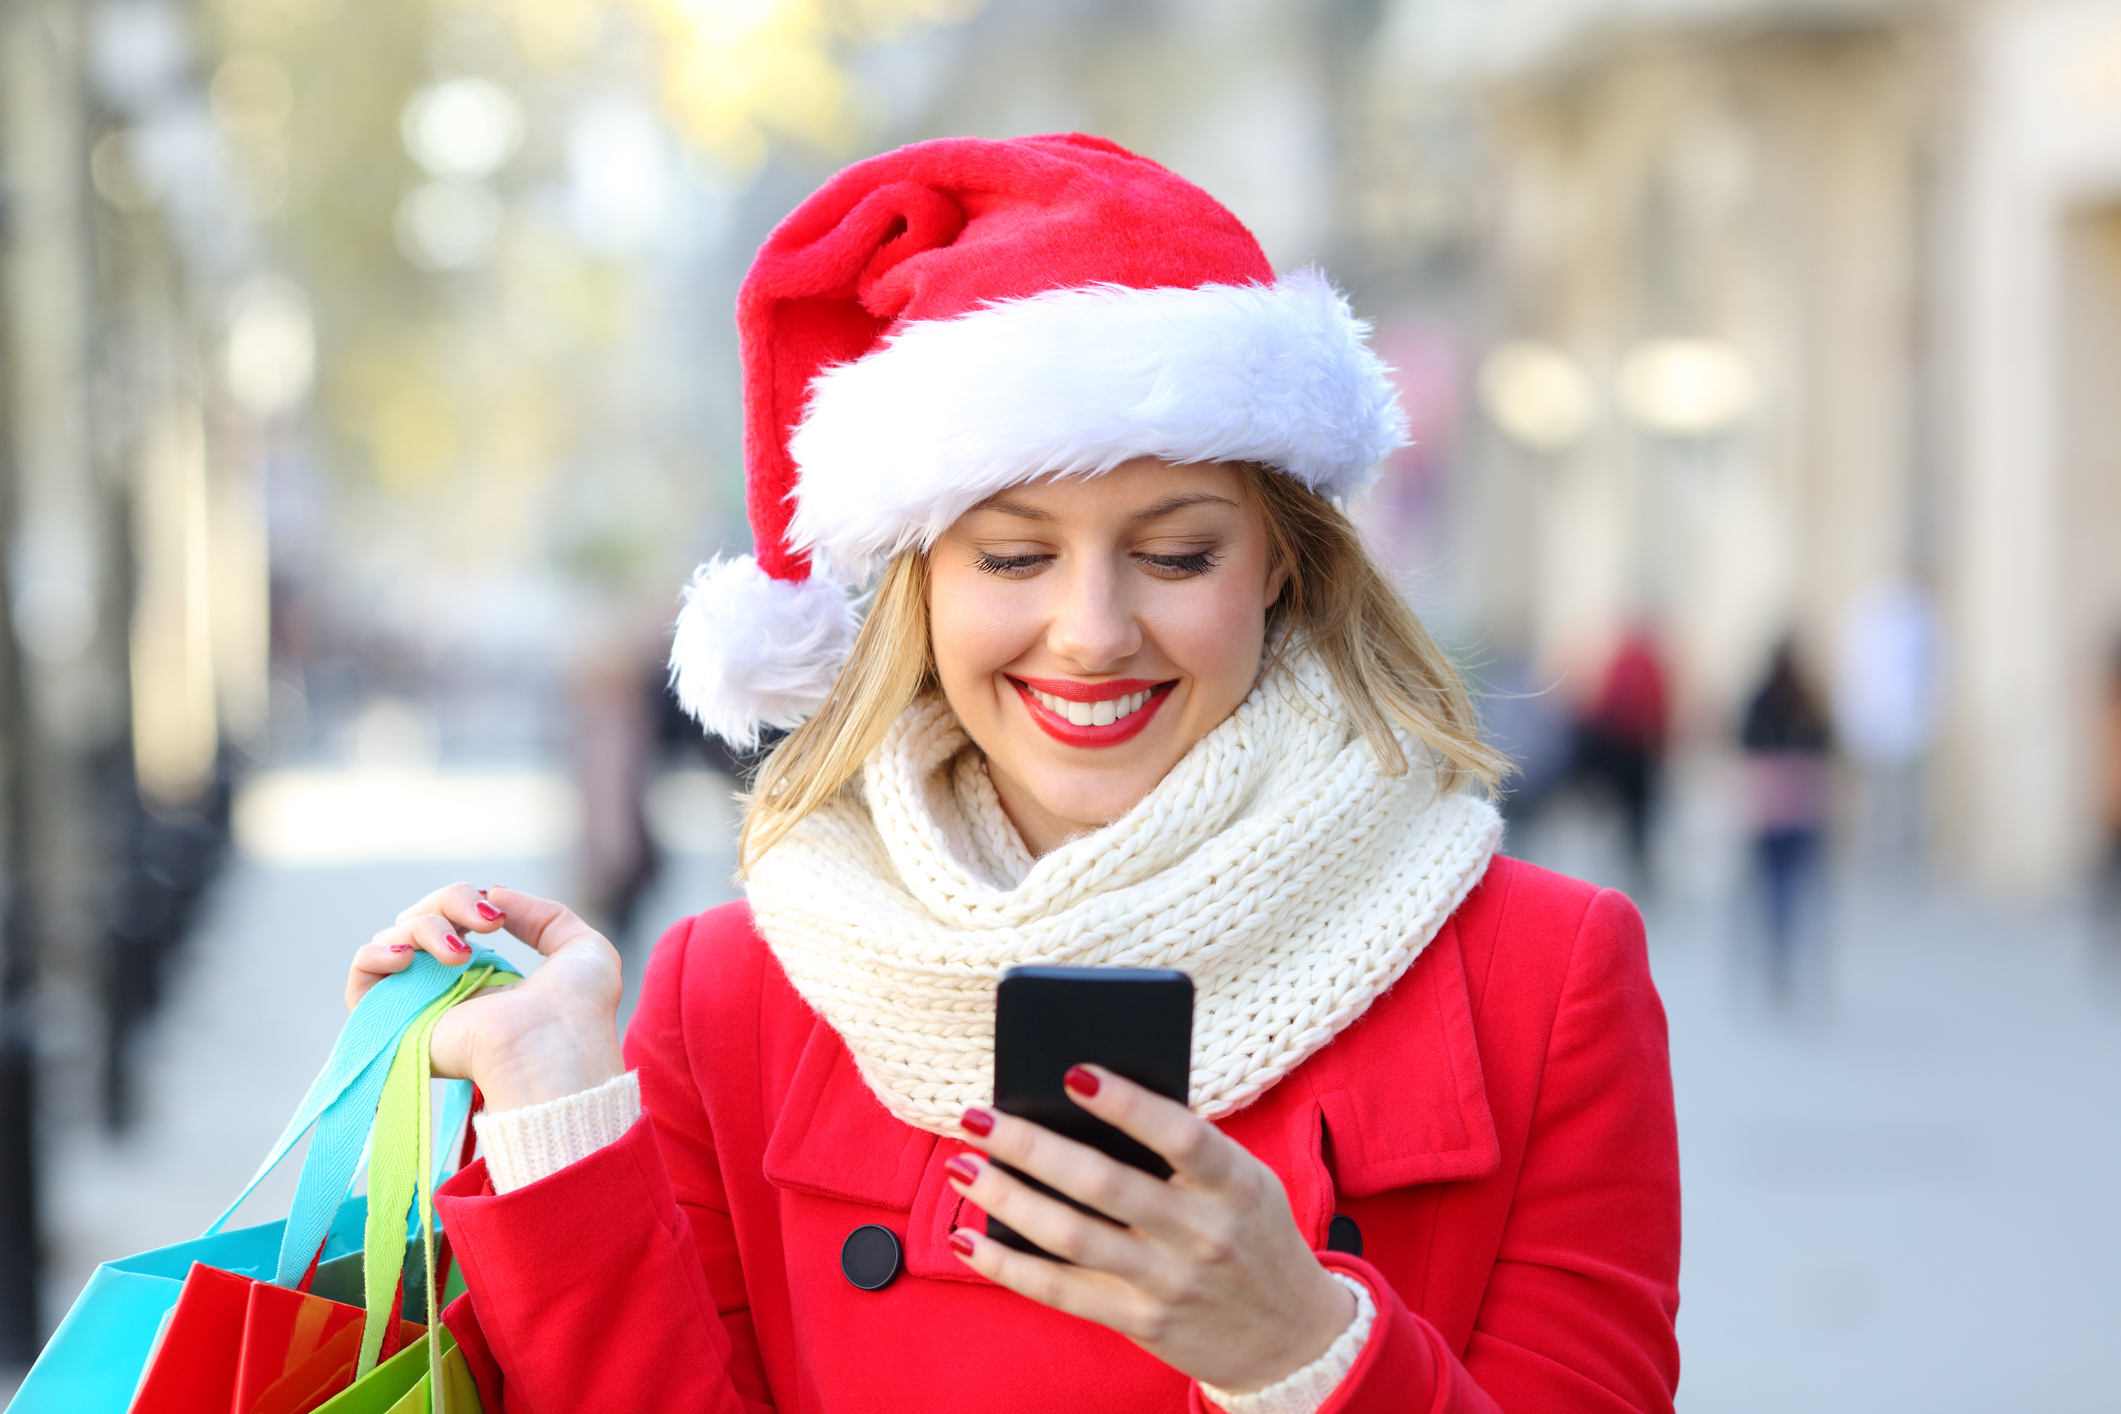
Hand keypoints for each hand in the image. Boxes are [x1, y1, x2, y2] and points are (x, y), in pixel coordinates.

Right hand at [345, 884, 624, 1111]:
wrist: (555, 1050)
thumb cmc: (578, 1011)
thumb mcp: (580, 946)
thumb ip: (543, 915)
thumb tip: (493, 894)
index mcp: (485, 974)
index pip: (450, 919)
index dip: (467, 902)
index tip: (498, 915)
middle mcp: (445, 988)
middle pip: (419, 917)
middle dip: (450, 901)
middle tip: (487, 923)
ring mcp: (418, 1004)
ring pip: (392, 939)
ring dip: (423, 926)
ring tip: (459, 955)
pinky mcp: (394, 1025)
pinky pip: (359, 981)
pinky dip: (374, 955)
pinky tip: (406, 957)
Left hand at [945, 1066, 1355, 1392]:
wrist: (1291, 1341)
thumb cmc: (1252, 1233)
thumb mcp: (1244, 1182)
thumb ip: (1184, 1150)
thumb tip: (1082, 1103)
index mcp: (1235, 1183)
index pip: (1180, 1135)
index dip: (1127, 1104)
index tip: (1072, 1072)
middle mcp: (1203, 1233)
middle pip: (1104, 1184)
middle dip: (1031, 1147)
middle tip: (977, 1117)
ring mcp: (1170, 1283)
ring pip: (1070, 1236)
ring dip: (1006, 1198)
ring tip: (962, 1166)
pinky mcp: (1141, 1322)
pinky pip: (1061, 1292)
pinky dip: (1008, 1265)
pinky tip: (969, 1236)